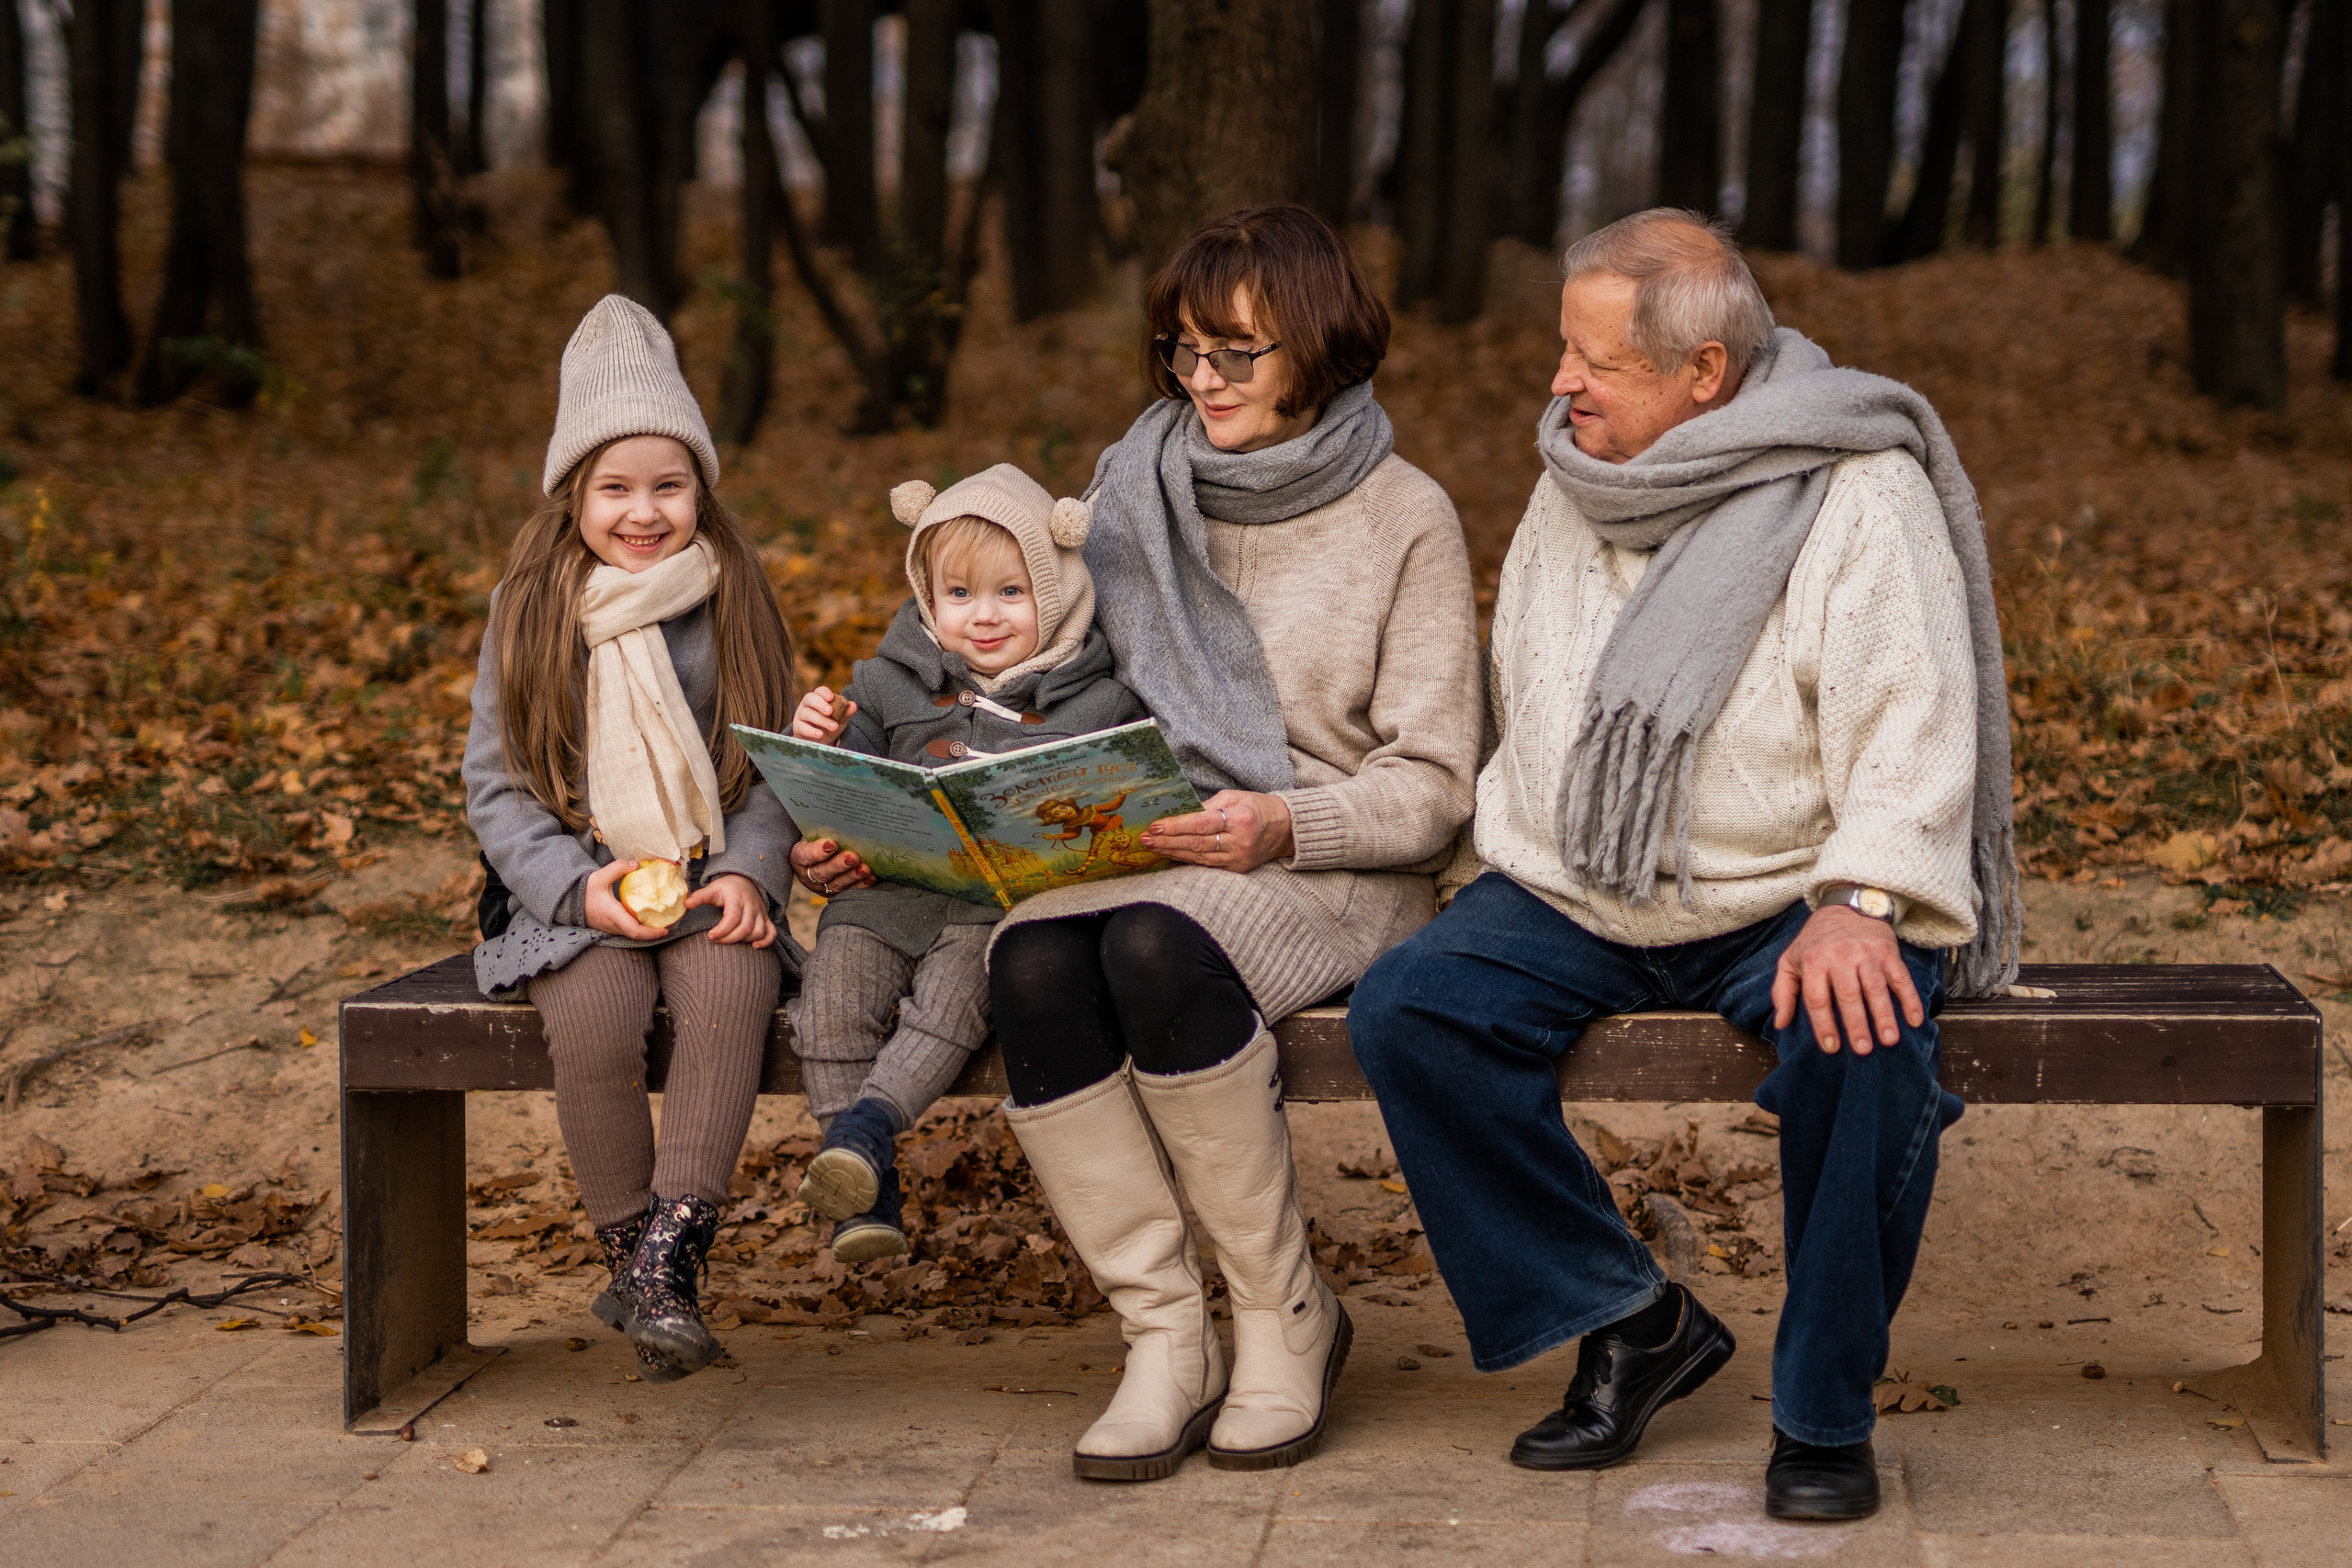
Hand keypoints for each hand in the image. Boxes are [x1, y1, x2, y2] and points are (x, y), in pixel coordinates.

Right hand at [583, 858, 672, 940]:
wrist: (568, 900)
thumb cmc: (584, 890)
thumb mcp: (600, 876)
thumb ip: (618, 868)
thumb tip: (636, 864)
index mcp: (613, 915)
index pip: (634, 931)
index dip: (651, 933)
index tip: (665, 929)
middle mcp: (613, 925)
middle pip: (637, 936)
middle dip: (654, 933)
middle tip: (669, 924)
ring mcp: (610, 929)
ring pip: (632, 935)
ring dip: (647, 931)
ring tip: (661, 921)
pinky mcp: (609, 927)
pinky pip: (627, 931)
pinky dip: (639, 928)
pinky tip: (647, 918)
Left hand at [685, 872, 775, 946]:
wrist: (745, 880)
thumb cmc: (726, 888)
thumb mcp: (712, 889)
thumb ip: (700, 897)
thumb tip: (686, 904)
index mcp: (737, 899)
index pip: (733, 918)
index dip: (722, 930)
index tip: (710, 936)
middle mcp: (751, 906)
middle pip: (745, 928)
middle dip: (729, 939)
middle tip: (716, 940)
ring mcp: (760, 913)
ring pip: (758, 931)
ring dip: (744, 940)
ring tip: (730, 940)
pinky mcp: (766, 918)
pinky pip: (771, 932)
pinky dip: (765, 941)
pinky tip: (754, 946)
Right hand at [789, 836, 876, 895]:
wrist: (821, 848)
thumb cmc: (819, 835)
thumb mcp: (815, 830)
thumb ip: (824, 828)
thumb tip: (843, 814)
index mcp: (798, 856)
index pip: (805, 855)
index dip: (817, 851)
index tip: (832, 844)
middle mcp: (808, 874)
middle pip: (821, 873)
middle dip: (838, 865)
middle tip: (853, 857)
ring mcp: (822, 886)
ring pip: (836, 884)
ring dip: (851, 877)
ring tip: (865, 869)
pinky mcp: (836, 892)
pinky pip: (849, 891)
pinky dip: (860, 885)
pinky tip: (870, 878)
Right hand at [793, 686, 856, 743]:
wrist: (821, 742)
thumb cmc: (829, 726)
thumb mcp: (840, 720)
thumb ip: (846, 712)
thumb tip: (853, 705)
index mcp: (818, 698)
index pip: (819, 691)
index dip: (824, 692)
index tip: (831, 697)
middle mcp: (807, 704)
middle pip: (809, 698)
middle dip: (820, 704)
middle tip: (830, 711)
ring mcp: (800, 715)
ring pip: (807, 713)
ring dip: (820, 720)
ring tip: (833, 726)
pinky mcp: (797, 728)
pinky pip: (801, 727)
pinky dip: (811, 731)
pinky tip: (820, 734)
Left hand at [1140, 789, 1293, 872]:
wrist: (1285, 829)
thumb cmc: (1256, 807)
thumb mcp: (1233, 797)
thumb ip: (1207, 805)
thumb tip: (1180, 814)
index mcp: (1240, 818)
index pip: (1201, 824)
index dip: (1176, 826)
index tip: (1154, 826)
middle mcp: (1240, 841)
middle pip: (1196, 843)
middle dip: (1167, 841)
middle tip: (1145, 839)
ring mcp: (1239, 858)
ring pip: (1199, 858)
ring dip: (1172, 853)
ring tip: (1152, 847)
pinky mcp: (1238, 869)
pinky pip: (1207, 867)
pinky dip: (1187, 862)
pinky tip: (1171, 858)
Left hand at [1770, 905, 1924, 1055]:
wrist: (1844, 907)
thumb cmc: (1814, 943)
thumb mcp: (1789, 961)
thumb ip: (1782, 992)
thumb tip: (1780, 1024)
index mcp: (1813, 961)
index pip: (1818, 998)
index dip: (1823, 1024)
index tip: (1831, 1048)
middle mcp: (1840, 956)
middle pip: (1848, 995)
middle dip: (1856, 1024)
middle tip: (1863, 1050)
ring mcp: (1866, 953)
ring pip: (1876, 988)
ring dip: (1884, 1015)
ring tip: (1889, 1040)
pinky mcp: (1888, 951)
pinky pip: (1901, 977)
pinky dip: (1910, 999)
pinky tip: (1915, 1020)